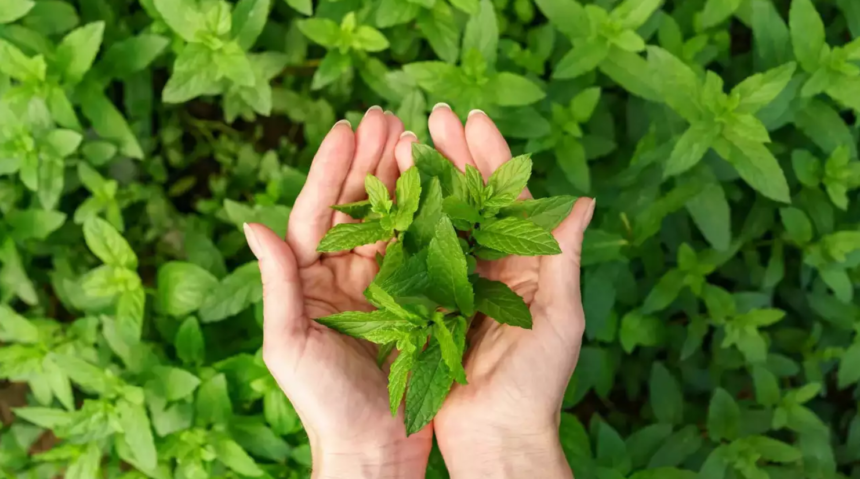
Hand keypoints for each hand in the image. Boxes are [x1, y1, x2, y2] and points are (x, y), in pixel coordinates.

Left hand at [244, 107, 432, 478]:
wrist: (373, 448)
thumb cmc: (323, 404)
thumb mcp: (290, 344)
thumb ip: (277, 283)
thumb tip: (253, 223)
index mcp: (309, 280)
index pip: (318, 213)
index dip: (332, 169)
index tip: (347, 128)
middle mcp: (344, 275)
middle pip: (357, 206)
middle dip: (370, 160)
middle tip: (387, 115)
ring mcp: (381, 285)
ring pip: (391, 220)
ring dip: (401, 178)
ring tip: (415, 137)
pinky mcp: (414, 300)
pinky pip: (421, 250)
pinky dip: (429, 217)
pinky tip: (442, 187)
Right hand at [394, 105, 594, 478]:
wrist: (495, 437)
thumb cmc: (537, 384)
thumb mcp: (559, 318)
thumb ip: (563, 257)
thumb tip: (583, 200)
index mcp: (527, 264)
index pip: (510, 198)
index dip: (492, 157)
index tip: (471, 119)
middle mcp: (492, 267)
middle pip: (473, 199)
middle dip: (454, 156)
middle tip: (433, 116)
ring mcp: (458, 283)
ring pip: (441, 220)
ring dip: (426, 180)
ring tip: (405, 141)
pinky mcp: (428, 304)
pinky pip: (416, 257)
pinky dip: (404, 224)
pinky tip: (388, 195)